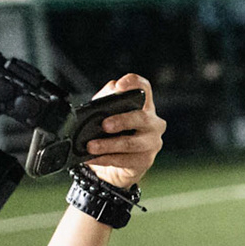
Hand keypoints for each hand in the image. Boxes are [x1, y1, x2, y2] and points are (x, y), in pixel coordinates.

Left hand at [82, 74, 164, 190]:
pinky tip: (92, 158)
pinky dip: (105, 159)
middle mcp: (153, 123)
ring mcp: (152, 143)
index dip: (134, 84)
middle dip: (122, 121)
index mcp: (143, 106)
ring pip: (132, 143)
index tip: (120, 86)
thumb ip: (106, 101)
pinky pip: (125, 160)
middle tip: (104, 125)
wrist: (117, 161)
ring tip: (90, 146)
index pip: (144, 88)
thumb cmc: (112, 133)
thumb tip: (107, 95)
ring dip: (108, 145)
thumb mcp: (105, 113)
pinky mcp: (145, 161)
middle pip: (142, 118)